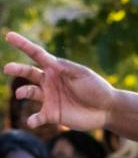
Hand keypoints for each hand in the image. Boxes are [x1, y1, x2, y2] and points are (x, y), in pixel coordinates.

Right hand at [4, 31, 118, 131]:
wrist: (107, 110)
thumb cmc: (96, 88)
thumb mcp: (82, 74)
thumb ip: (65, 67)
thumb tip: (49, 60)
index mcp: (56, 68)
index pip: (36, 54)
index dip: (23, 44)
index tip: (9, 36)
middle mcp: (49, 82)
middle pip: (28, 72)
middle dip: (17, 69)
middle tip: (8, 68)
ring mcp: (48, 98)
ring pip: (29, 93)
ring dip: (23, 92)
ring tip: (21, 93)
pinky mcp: (51, 114)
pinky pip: (37, 117)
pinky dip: (33, 119)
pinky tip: (32, 121)